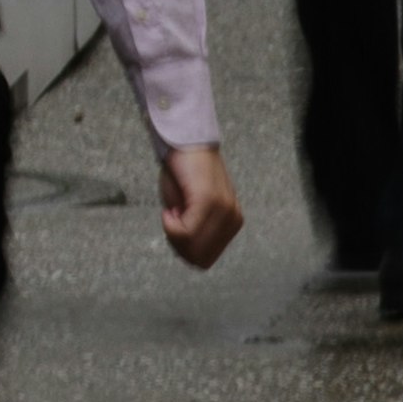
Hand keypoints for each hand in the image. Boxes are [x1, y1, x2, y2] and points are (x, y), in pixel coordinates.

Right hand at [160, 142, 243, 269]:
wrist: (185, 142)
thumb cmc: (184, 173)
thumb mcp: (190, 210)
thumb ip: (193, 232)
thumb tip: (187, 252)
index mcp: (231, 222)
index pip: (206, 259)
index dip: (183, 251)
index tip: (175, 229)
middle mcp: (232, 219)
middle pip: (199, 259)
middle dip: (178, 246)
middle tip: (171, 222)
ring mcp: (223, 211)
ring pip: (192, 248)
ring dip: (174, 234)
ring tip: (173, 211)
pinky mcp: (209, 201)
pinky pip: (186, 232)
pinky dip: (171, 226)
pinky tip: (170, 209)